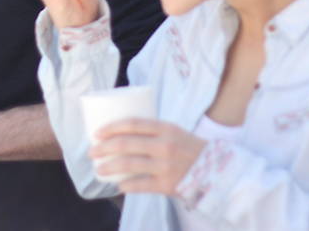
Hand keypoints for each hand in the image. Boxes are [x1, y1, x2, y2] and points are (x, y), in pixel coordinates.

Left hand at [90, 118, 205, 195]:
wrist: (216, 171)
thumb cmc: (188, 149)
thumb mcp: (174, 132)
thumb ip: (152, 131)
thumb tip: (119, 133)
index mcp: (165, 128)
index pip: (132, 124)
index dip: (111, 128)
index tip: (96, 133)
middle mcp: (164, 145)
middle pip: (126, 144)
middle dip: (103, 148)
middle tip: (91, 153)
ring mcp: (166, 166)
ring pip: (129, 165)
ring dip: (109, 167)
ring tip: (99, 170)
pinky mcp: (168, 184)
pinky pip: (141, 185)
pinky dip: (126, 185)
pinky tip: (118, 185)